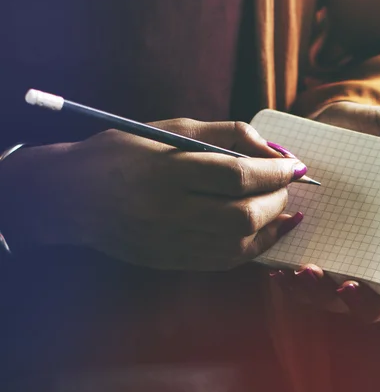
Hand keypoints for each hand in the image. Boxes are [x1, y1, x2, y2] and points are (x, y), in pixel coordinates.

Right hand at [0, 120, 306, 269]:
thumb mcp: (174, 129)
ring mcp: (169, 242)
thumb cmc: (126, 150)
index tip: (295, 165)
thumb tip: (274, 151)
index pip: (237, 176)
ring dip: (273, 227)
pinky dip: (254, 247)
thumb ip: (228, 135)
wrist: (72, 196)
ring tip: (286, 209)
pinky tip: (266, 231)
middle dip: (278, 199)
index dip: (275, 171)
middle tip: (287, 184)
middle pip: (243, 215)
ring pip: (238, 246)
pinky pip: (224, 262)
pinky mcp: (170, 261)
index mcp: (168, 170)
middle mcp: (169, 211)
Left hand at [270, 101, 379, 322]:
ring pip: (325, 296)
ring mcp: (332, 253)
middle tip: (339, 284)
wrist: (319, 122)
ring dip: (313, 294)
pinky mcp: (301, 246)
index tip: (367, 285)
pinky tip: (277, 268)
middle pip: (364, 301)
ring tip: (300, 273)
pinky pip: (292, 276)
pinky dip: (286, 279)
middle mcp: (365, 254)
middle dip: (351, 301)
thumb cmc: (366, 132)